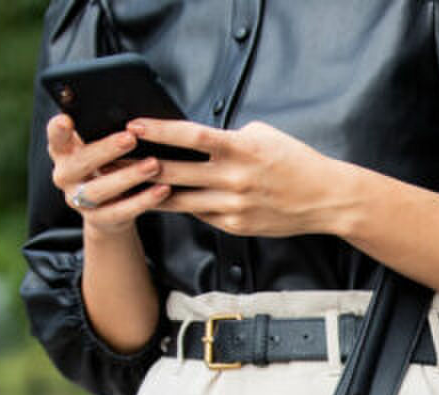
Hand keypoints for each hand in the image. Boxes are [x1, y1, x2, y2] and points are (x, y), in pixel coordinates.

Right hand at [46, 115, 170, 235]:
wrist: (109, 210)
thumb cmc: (108, 166)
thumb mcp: (102, 149)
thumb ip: (107, 134)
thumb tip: (135, 120)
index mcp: (63, 152)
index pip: (55, 137)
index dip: (57, 129)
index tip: (66, 120)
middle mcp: (65, 176)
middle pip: (80, 162)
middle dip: (105, 150)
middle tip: (130, 138)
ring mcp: (78, 200)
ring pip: (99, 189)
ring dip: (128, 176)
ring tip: (153, 165)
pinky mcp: (96, 220)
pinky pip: (120, 211)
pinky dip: (143, 200)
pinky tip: (162, 189)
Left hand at [135, 119, 351, 236]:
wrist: (325, 198)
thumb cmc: (294, 161)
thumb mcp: (262, 135)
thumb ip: (228, 137)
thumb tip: (196, 138)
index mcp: (240, 149)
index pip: (190, 136)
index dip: (158, 131)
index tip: (133, 125)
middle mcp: (233, 179)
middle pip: (175, 171)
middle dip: (141, 164)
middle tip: (113, 159)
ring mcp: (233, 206)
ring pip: (180, 199)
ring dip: (151, 191)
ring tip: (126, 183)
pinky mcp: (236, 225)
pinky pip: (200, 214)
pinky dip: (183, 204)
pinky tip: (165, 198)